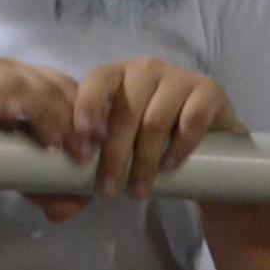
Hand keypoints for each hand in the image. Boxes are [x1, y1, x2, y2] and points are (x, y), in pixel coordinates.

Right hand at [0, 57, 100, 221]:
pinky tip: (14, 116)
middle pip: (40, 79)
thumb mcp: (7, 169)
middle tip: (80, 151)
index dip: (81, 108)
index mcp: (10, 78)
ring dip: (39, 110)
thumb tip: (74, 206)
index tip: (97, 143)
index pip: (55, 81)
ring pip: (11, 80)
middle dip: (66, 113)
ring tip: (53, 142)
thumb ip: (39, 184)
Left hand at [73, 58, 244, 200]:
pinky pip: (191, 121)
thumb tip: (59, 200)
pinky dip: (178, 148)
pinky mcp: (209, 91)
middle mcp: (146, 69)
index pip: (96, 82)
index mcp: (118, 75)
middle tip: (109, 190)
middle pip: (125, 112)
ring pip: (154, 121)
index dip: (87, 110)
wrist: (210, 137)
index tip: (82, 148)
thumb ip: (97, 153)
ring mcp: (179, 77)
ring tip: (139, 191)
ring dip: (144, 162)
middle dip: (114, 156)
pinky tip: (169, 167)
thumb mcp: (123, 137)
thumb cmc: (154, 138)